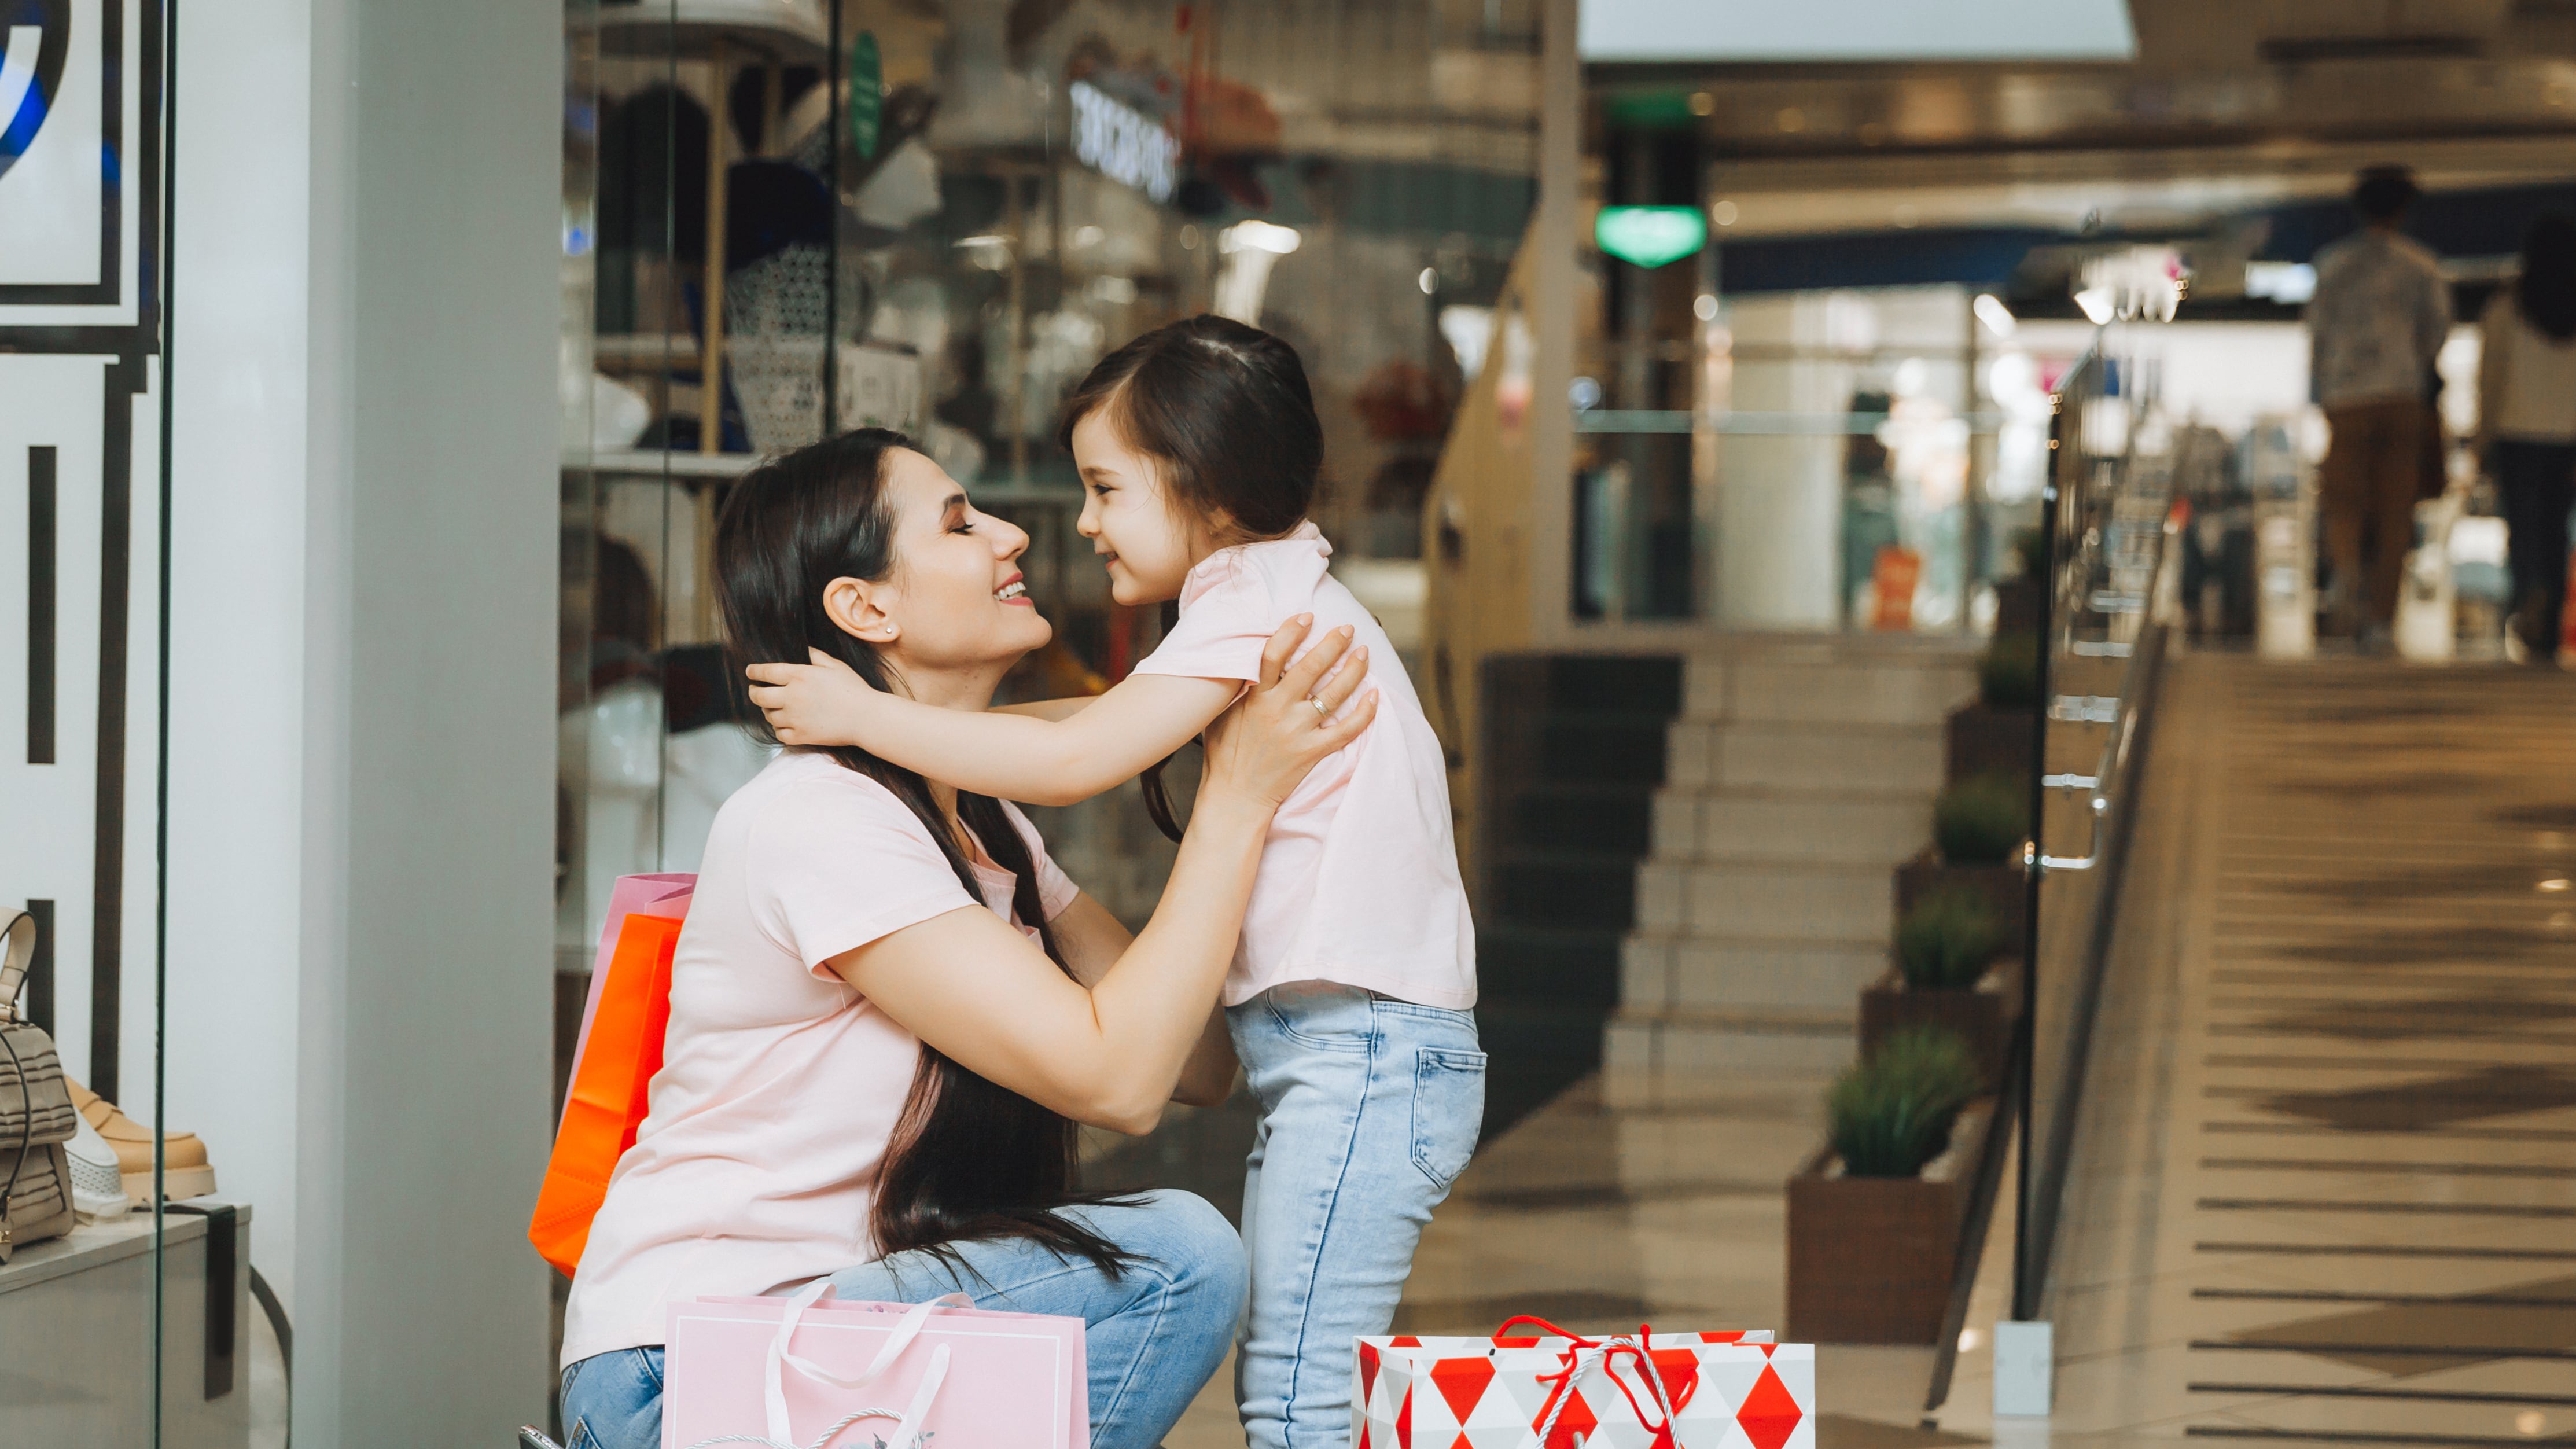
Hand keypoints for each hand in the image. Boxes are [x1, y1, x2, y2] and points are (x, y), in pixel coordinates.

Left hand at [745, 647, 877, 746]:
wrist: (866, 718)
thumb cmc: (854, 690)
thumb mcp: (836, 666)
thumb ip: (815, 656)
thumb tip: (803, 648)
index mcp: (800, 675)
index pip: (765, 672)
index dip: (754, 672)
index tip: (750, 672)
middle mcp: (793, 697)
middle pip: (759, 696)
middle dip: (754, 692)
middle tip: (756, 691)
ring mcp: (795, 718)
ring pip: (769, 716)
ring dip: (769, 711)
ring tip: (775, 708)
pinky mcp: (801, 736)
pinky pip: (779, 734)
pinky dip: (779, 729)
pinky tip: (785, 724)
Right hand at [1197, 616, 1375, 815]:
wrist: (1235, 797)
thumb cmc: (1224, 755)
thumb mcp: (1221, 715)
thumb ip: (1236, 688)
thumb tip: (1246, 659)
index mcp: (1255, 698)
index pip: (1273, 655)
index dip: (1291, 631)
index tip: (1306, 616)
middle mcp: (1278, 711)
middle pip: (1310, 669)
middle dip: (1332, 644)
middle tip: (1347, 628)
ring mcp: (1297, 732)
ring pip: (1333, 695)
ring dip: (1353, 671)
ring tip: (1364, 653)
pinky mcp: (1312, 752)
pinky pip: (1346, 731)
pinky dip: (1364, 713)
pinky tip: (1374, 696)